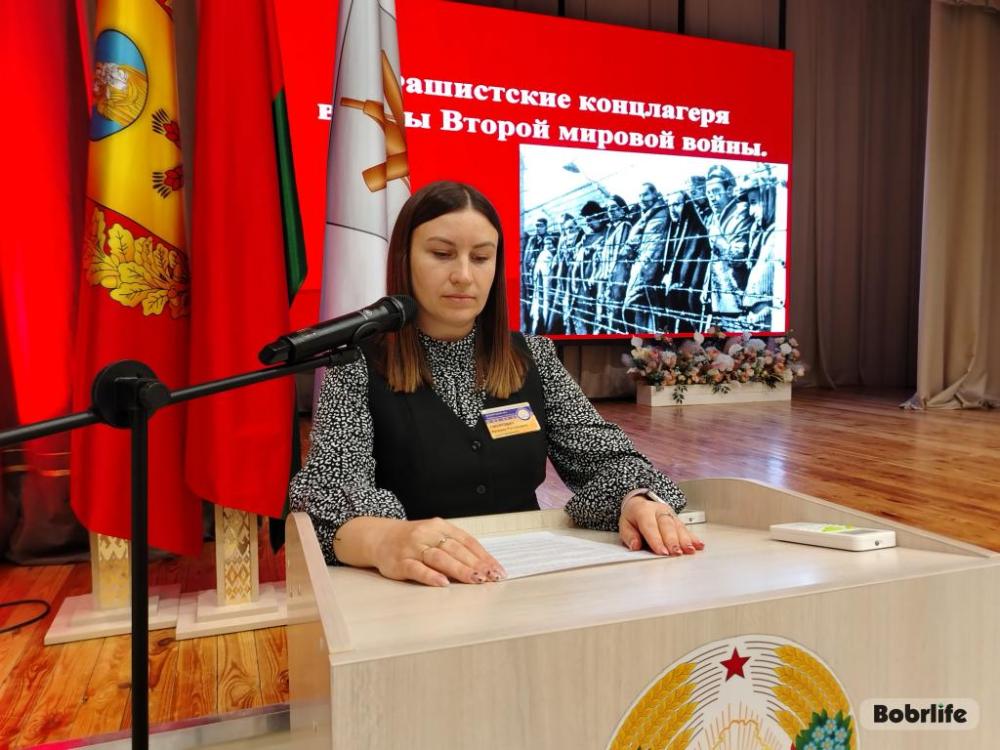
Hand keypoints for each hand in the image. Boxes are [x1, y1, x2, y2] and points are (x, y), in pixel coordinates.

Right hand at [371, 517, 505, 586]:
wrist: (379, 537)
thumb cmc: (412, 540)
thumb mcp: (434, 535)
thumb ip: (455, 547)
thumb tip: (483, 565)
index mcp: (439, 526)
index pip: (466, 541)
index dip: (483, 555)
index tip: (497, 569)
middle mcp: (427, 534)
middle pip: (455, 550)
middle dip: (475, 564)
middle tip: (491, 577)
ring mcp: (412, 548)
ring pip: (439, 558)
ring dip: (459, 570)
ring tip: (475, 579)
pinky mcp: (399, 562)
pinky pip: (417, 569)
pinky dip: (430, 576)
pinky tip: (443, 583)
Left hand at [618, 495, 704, 555]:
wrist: (641, 504)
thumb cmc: (633, 517)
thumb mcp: (625, 524)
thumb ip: (629, 535)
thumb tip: (635, 545)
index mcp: (643, 510)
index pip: (650, 526)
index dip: (656, 540)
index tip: (662, 552)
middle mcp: (659, 511)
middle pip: (667, 525)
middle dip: (673, 540)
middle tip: (676, 553)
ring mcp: (670, 514)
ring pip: (678, 526)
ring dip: (685, 540)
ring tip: (690, 550)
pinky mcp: (678, 519)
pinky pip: (686, 528)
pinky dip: (693, 538)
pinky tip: (698, 545)